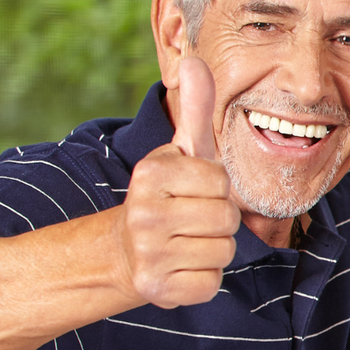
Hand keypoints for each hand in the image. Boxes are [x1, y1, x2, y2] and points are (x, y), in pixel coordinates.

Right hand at [117, 55, 239, 307]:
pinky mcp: (157, 290)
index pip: (221, 182)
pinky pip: (211, 283)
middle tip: (190, 219)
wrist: (123, 251)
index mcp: (152, 174)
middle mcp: (144, 213)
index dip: (216, 189)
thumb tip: (195, 60)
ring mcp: (148, 254)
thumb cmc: (166, 195)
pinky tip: (180, 266)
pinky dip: (203, 278)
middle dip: (218, 220)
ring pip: (224, 252)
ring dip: (213, 249)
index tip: (192, 191)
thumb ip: (193, 110)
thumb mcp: (181, 152)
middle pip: (226, 218)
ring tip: (186, 241)